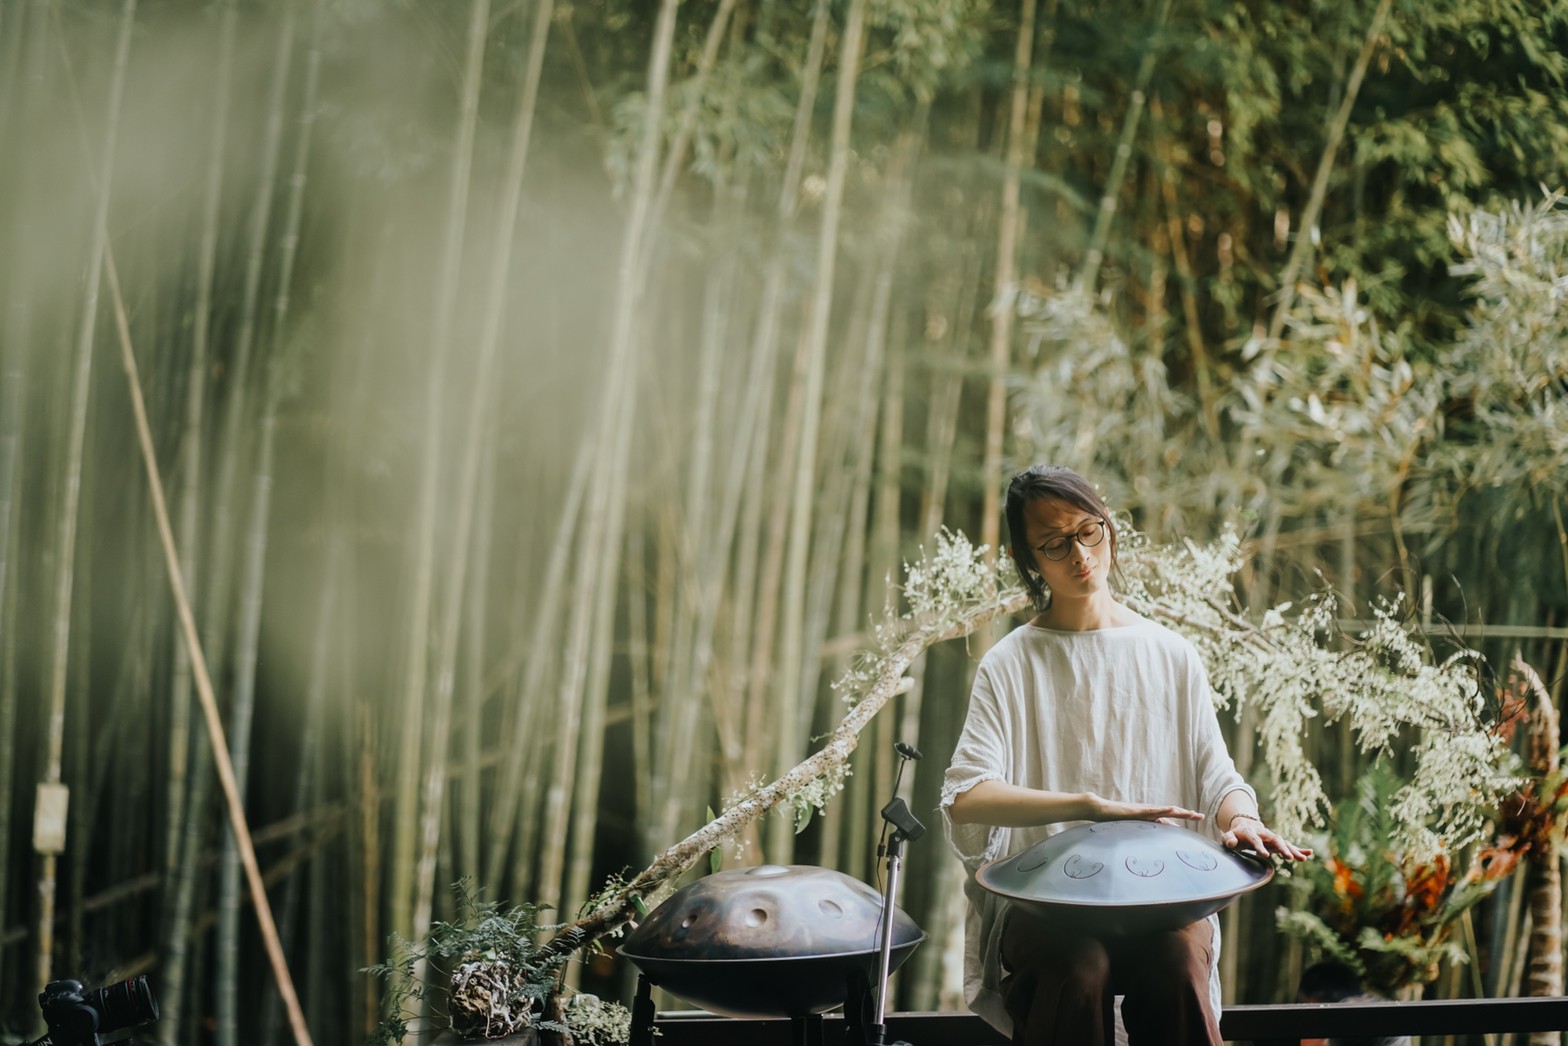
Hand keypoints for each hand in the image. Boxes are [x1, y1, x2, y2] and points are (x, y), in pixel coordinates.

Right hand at [1087, 794, 1204, 826]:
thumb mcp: (1129, 829)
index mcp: (1147, 816)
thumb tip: (1147, 843)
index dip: (1181, 818)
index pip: (1168, 818)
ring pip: (1166, 810)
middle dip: (1187, 814)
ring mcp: (1143, 809)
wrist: (1099, 810)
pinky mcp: (1138, 810)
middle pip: (1171, 812)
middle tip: (1201, 816)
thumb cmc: (1112, 820)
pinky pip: (1154, 810)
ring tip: (1193, 813)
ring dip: (1180, 811)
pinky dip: (1164, 810)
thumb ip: (1139, 832)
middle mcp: (1148, 811)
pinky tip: (1174, 810)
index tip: (1193, 821)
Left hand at [1223, 813, 1312, 860]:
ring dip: (1293, 850)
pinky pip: (1289, 845)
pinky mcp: (1277, 842)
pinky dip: (1298, 849)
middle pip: (1274, 839)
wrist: (1245, 826)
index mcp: (1250, 832)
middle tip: (1289, 857)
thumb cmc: (1236, 834)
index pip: (1255, 839)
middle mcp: (1263, 833)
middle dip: (1282, 848)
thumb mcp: (1228, 836)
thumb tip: (1231, 843)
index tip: (1265, 855)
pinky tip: (1309, 853)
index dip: (1260, 846)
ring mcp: (1271, 837)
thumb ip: (1228, 839)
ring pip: (1283, 842)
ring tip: (1302, 859)